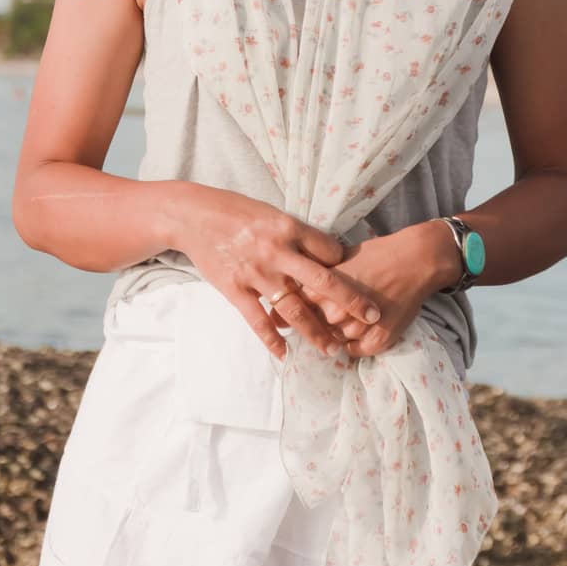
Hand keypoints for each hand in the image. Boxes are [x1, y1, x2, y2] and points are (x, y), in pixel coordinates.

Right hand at [179, 186, 385, 361]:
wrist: (192, 216)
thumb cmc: (234, 211)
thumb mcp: (270, 213)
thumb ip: (295, 234)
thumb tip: (325, 253)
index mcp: (288, 228)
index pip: (329, 252)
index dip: (346, 268)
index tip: (358, 281)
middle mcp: (276, 251)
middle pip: (322, 281)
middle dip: (351, 301)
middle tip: (374, 317)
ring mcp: (256, 273)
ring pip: (294, 308)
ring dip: (316, 331)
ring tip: (333, 349)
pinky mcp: (234, 289)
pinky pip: (257, 320)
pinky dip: (271, 339)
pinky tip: (284, 354)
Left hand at [295, 220, 451, 358]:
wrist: (415, 261)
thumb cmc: (377, 254)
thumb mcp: (339, 258)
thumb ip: (318, 274)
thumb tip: (299, 285)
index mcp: (322, 290)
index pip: (299, 308)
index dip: (305, 306)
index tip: (309, 304)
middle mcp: (335, 313)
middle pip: (316, 325)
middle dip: (321, 319)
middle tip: (334, 310)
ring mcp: (356, 329)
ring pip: (335, 340)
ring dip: (338, 332)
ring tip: (350, 318)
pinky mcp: (378, 340)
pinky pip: (355, 351)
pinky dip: (355, 343)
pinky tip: (361, 329)